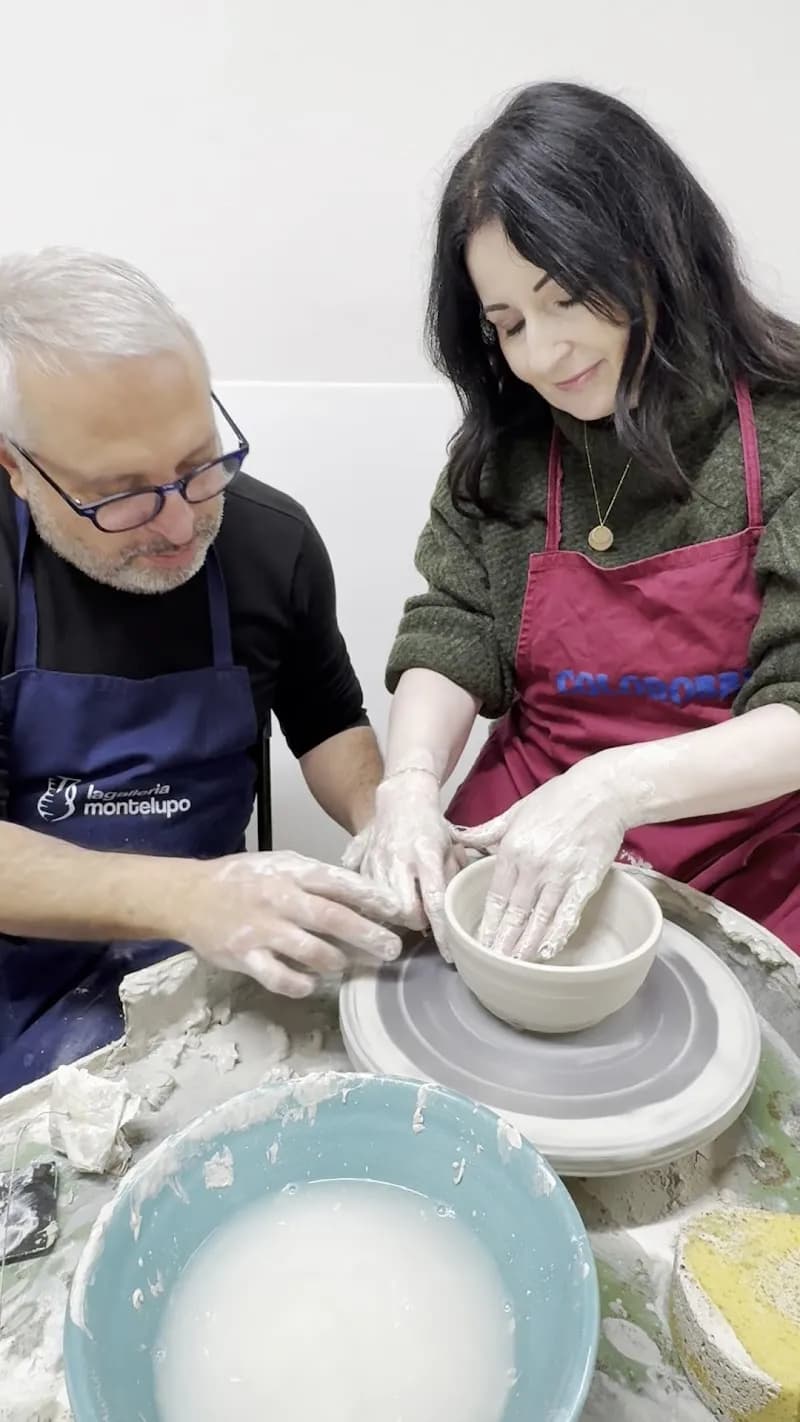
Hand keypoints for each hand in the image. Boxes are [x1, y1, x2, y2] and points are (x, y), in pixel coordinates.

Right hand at [167, 851, 402, 998]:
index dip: (373, 898)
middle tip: (392, 949)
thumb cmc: (244, 880)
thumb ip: (316, 880)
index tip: (399, 912)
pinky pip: (280, 978)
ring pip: (312, 952)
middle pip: (333, 919)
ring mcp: (262, 930)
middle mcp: (280, 899)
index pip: (340, 883)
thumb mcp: (281, 865)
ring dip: (338, 961)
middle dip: (369, 935)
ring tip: (348, 964)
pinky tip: (311, 982)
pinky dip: (301, 984)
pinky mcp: (245, 957)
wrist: (188, 896)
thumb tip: (363, 898)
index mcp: (292, 872)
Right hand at [342, 770, 462, 955]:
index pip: (435, 901)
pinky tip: (383, 901)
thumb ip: (452, 878)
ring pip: (382, 907)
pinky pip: (364, 896)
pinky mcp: (360, 864)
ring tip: (405, 908)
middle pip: (403, 910)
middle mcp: (399, 860)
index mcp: (426, 855)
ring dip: (395, 915)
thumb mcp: (450, 848)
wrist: (400, 798)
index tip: (448, 954)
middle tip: (422, 919)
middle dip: (414, 923)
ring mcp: (376, 862)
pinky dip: (375, 904)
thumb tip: (451, 912)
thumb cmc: (430, 825)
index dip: (442, 931)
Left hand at [452, 762, 627, 959]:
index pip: (495, 895)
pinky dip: (557, 935)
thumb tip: (461, 837)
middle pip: (513, 913)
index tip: (479, 941)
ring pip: (538, 918)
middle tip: (492, 963)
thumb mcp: (517, 810)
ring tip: (514, 966)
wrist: (603, 791)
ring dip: (525, 945)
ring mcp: (560, 874)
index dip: (487, 922)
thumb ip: (489, 830)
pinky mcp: (585, 880)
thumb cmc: (559, 798)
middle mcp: (533, 865)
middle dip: (501, 941)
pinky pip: (568, 913)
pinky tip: (548, 952)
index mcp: (512, 848)